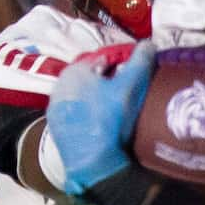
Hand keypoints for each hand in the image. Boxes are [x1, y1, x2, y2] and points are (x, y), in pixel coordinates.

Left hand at [41, 40, 153, 203]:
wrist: (94, 161)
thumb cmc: (112, 118)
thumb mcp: (132, 85)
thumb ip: (141, 60)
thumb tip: (149, 43)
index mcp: (74, 71)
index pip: (100, 59)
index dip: (118, 65)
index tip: (130, 75)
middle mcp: (59, 87)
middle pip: (88, 78)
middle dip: (105, 82)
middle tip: (123, 92)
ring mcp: (55, 109)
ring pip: (80, 96)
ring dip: (94, 98)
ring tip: (113, 109)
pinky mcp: (56, 128)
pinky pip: (74, 114)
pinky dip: (85, 115)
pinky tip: (100, 123)